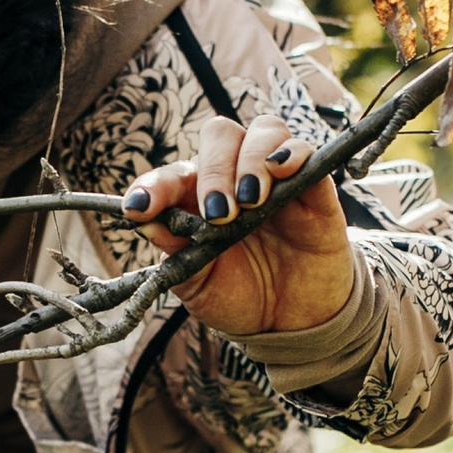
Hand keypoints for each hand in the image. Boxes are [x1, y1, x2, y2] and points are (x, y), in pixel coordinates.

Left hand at [120, 109, 352, 341]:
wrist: (292, 322)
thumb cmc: (240, 297)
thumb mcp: (199, 285)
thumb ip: (176, 253)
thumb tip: (146, 222)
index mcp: (197, 198)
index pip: (173, 176)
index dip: (154, 185)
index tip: (139, 208)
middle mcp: (235, 177)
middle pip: (220, 136)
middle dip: (214, 171)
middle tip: (219, 214)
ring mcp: (276, 178)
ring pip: (264, 131)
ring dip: (252, 160)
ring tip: (251, 201)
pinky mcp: (314, 187)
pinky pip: (305, 150)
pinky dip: (292, 153)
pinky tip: (281, 172)